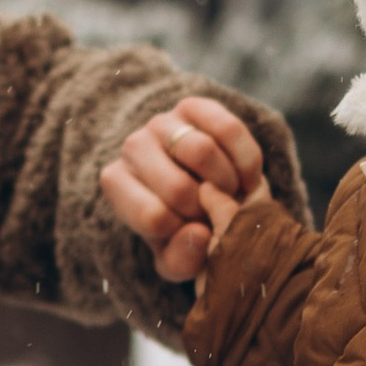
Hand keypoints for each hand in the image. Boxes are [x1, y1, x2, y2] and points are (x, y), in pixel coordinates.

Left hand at [100, 97, 272, 283]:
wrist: (200, 189)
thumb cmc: (182, 228)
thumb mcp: (177, 257)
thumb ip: (182, 258)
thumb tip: (199, 234)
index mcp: (117, 185)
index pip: (153, 217)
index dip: (186, 233)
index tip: (195, 233)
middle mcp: (132, 148)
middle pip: (178, 187)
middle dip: (208, 211)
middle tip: (218, 216)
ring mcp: (162, 122)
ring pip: (203, 152)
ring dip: (228, 184)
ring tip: (232, 197)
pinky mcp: (194, 107)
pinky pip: (229, 129)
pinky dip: (247, 161)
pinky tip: (248, 180)